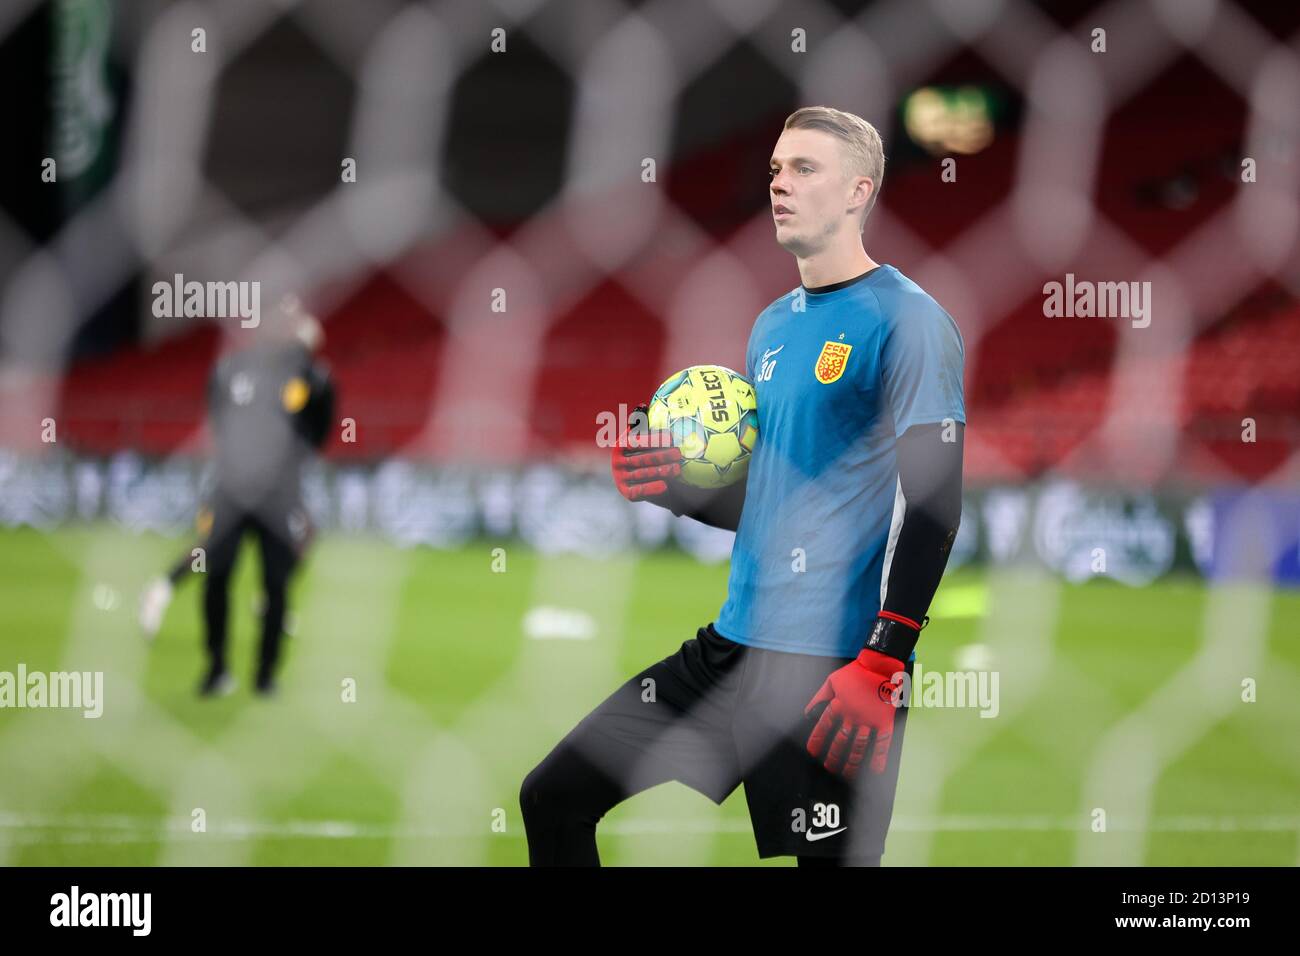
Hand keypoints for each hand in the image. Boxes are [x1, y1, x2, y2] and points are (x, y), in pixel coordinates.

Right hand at [610, 405, 680, 502]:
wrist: (644, 478)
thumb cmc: (647, 452)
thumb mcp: (643, 437)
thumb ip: (641, 423)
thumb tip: (642, 406)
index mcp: (621, 445)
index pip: (636, 441)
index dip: (653, 439)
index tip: (671, 438)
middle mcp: (617, 461)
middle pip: (641, 458)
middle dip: (661, 456)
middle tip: (678, 454)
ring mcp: (620, 477)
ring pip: (641, 474)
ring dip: (660, 471)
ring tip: (677, 469)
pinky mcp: (626, 492)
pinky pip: (638, 491)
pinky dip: (651, 488)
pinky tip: (665, 486)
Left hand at [804, 648, 905, 779]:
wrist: (880, 665)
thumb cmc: (856, 671)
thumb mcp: (832, 681)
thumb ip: (819, 697)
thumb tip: (807, 712)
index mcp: (839, 705)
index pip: (824, 727)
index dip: (817, 740)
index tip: (812, 751)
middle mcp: (852, 715)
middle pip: (840, 741)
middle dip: (833, 756)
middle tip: (829, 767)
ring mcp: (869, 720)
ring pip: (859, 746)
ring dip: (852, 762)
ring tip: (847, 774)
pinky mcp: (884, 721)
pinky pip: (882, 743)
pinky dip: (879, 758)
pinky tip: (876, 770)